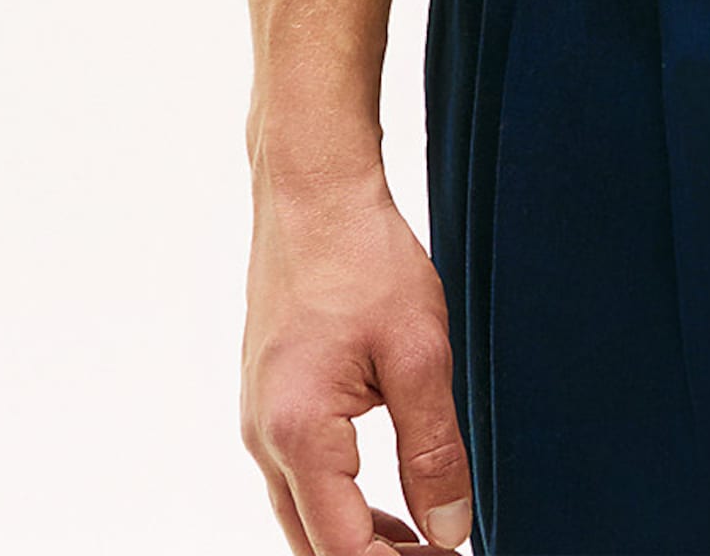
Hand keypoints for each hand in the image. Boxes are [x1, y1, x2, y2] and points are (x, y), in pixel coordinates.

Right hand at [241, 165, 474, 553]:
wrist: (312, 190)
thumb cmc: (362, 256)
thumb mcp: (419, 351)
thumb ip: (433, 450)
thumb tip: (450, 531)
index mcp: (299, 433)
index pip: (343, 549)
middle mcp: (264, 438)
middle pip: (313, 545)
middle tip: (440, 553)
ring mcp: (259, 420)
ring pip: (302, 516)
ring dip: (358, 539)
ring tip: (423, 543)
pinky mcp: (267, 401)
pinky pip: (298, 479)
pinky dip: (340, 503)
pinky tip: (385, 500)